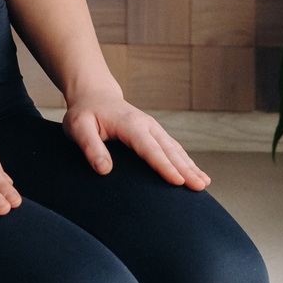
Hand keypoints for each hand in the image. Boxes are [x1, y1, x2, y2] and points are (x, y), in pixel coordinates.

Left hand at [62, 91, 210, 190]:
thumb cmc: (84, 113)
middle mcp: (147, 125)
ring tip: (204, 184)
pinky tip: (196, 173)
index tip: (178, 181)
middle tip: (200, 187)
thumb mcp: (78, 128)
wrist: (94, 95)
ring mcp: (153, 129)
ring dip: (191, 166)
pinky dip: (186, 161)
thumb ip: (91, 148)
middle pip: (169, 150)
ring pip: (175, 149)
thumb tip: (104, 170)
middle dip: (186, 169)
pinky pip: (173, 148)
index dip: (164, 166)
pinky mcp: (154, 134)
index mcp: (130, 124)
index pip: (150, 148)